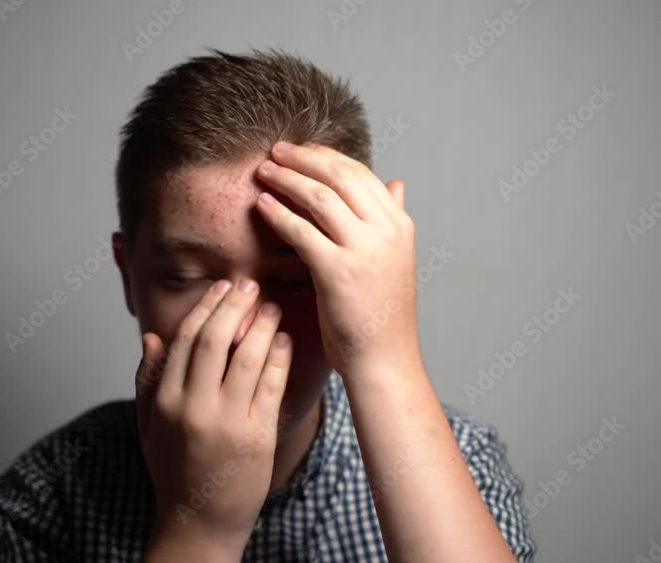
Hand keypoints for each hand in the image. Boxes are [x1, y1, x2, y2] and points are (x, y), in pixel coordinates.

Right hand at [135, 278, 291, 556]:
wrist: (200, 522)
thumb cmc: (174, 471)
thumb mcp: (148, 426)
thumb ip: (148, 380)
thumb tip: (152, 337)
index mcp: (165, 401)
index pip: (186, 339)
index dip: (207, 307)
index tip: (222, 287)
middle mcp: (194, 409)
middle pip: (216, 340)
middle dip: (235, 305)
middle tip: (250, 285)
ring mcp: (227, 423)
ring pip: (248, 358)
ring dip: (263, 325)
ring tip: (271, 307)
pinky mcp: (258, 437)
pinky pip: (272, 386)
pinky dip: (279, 358)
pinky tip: (283, 340)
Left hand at [254, 141, 419, 374]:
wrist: (384, 358)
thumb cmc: (381, 314)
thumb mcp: (395, 258)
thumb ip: (392, 218)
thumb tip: (396, 184)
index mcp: (399, 224)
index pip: (360, 173)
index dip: (326, 156)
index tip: (300, 150)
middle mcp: (386, 230)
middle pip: (339, 176)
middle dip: (303, 158)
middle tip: (275, 151)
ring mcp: (363, 250)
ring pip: (319, 197)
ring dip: (287, 179)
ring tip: (263, 171)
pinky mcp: (338, 271)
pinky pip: (301, 231)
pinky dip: (278, 213)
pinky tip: (262, 205)